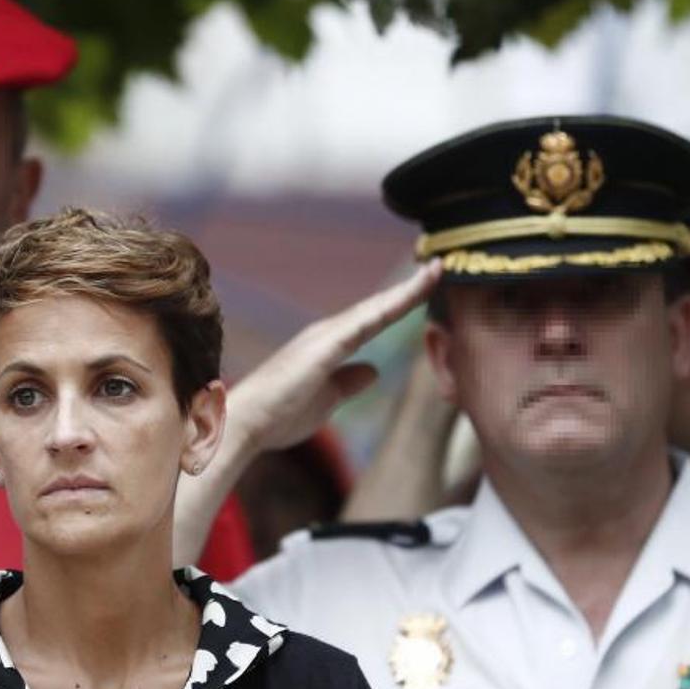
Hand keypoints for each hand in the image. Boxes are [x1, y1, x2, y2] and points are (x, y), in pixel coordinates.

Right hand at [226, 259, 441, 451]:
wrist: (246, 424)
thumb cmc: (280, 414)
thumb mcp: (328, 399)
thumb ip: (349, 382)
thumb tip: (373, 370)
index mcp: (331, 345)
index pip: (375, 320)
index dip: (403, 302)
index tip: (431, 284)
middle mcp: (329, 332)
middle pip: (379, 307)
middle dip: (411, 287)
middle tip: (443, 264)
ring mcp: (326, 336)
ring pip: (376, 309)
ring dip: (407, 290)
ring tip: (436, 270)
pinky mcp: (324, 347)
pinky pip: (366, 322)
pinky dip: (391, 305)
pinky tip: (413, 293)